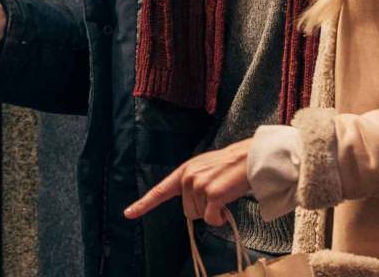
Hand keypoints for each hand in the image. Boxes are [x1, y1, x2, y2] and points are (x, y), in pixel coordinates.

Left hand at [124, 139, 253, 225]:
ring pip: (199, 215)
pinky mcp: (212, 195)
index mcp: (184, 171)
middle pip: (187, 210)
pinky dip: (218, 219)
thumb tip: (191, 207)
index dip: (143, 204)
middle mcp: (188, 178)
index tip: (129, 214)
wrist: (249, 159)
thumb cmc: (230, 166)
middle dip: (202, 208)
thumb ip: (192, 184)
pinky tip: (225, 208)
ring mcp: (199, 186)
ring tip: (224, 193)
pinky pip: (210, 219)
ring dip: (213, 211)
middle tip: (217, 193)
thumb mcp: (204, 169)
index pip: (160, 191)